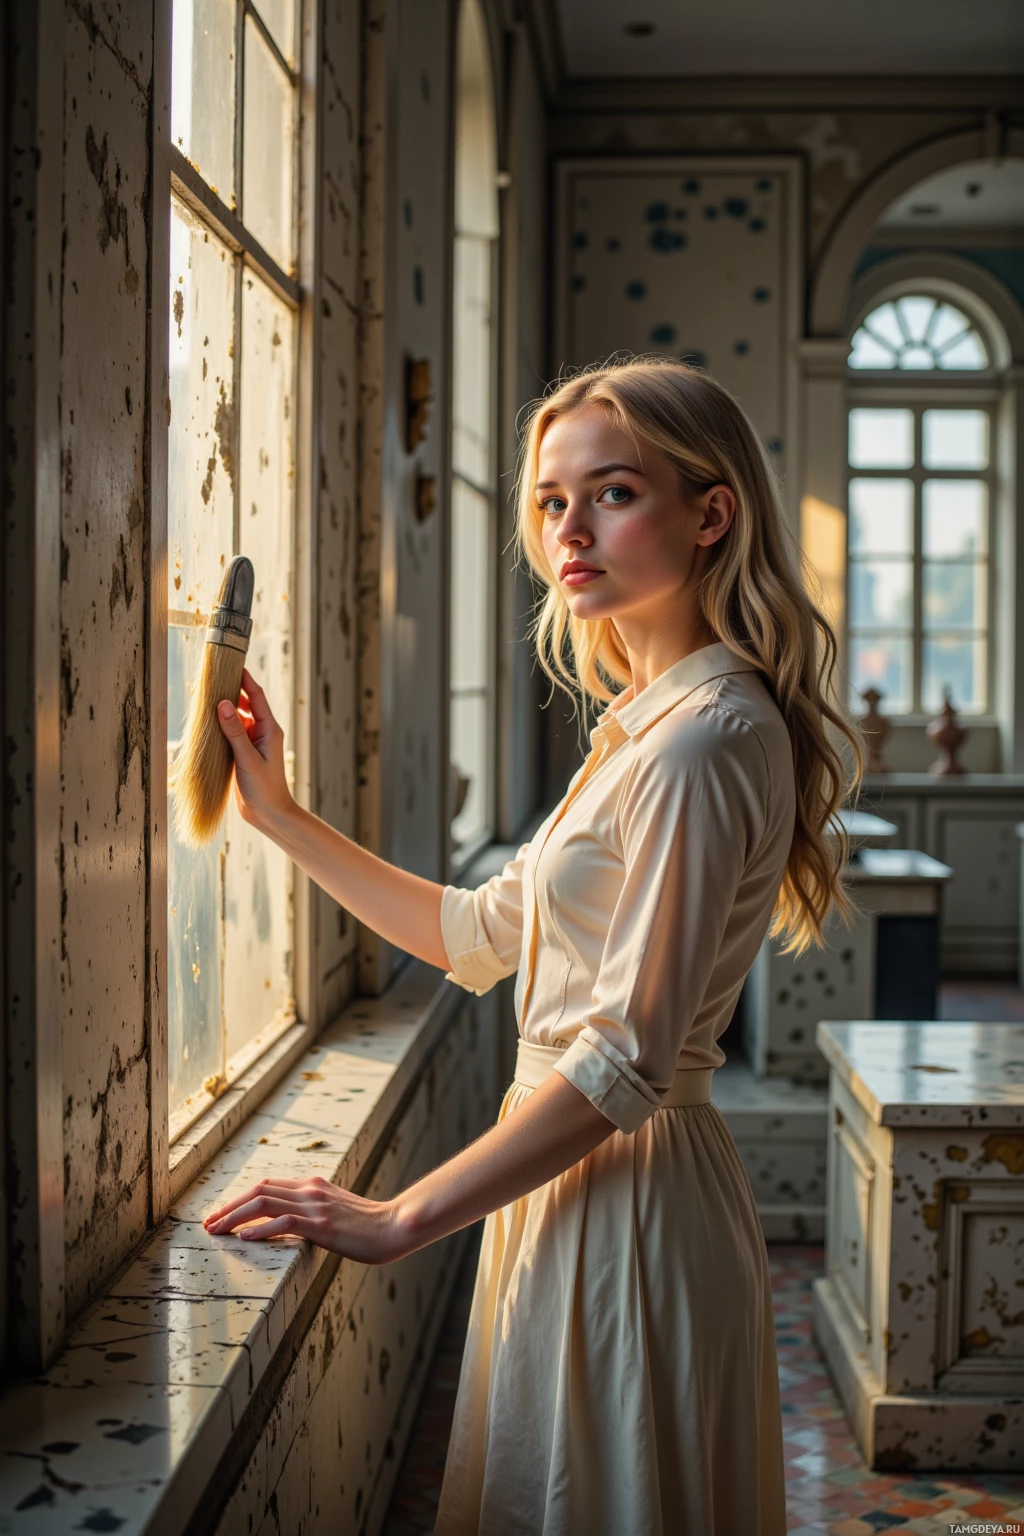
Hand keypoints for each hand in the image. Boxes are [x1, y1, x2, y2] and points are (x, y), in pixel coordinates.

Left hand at [203, 1175, 408, 1264]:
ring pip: (264, 1203)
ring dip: (234, 1217)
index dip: (239, 1200)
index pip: (267, 1186)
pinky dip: (259, 1230)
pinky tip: (244, 1239)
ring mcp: (315, 1206)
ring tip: (216, 1231)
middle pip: (258, 1191)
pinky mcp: (322, 1224)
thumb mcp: (336, 1212)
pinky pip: (283, 1222)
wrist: (395, 1226)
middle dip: (229, 1207)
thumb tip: (291, 1223)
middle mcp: (310, 1190)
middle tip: (208, 1223)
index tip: (221, 1216)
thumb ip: (314, 1212)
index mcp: (313, 1186)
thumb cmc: (368, 1226)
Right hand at [217, 667, 293, 832]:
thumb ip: (235, 731)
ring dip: (224, 709)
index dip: (245, 679)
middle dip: (231, 691)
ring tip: (204, 697)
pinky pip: (231, 734)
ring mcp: (252, 743)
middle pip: (246, 704)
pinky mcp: (243, 754)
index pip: (257, 696)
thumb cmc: (265, 788)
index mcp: (269, 729)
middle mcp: (262, 732)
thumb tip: (223, 704)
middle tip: (211, 679)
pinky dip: (220, 726)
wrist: (269, 815)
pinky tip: (206, 723)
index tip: (232, 664)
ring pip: (237, 719)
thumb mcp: (247, 759)